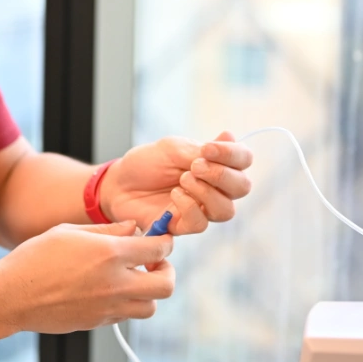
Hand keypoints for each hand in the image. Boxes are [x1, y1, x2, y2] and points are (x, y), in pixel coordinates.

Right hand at [0, 222, 174, 333]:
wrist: (13, 295)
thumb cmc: (37, 257)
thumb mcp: (71, 231)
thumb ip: (108, 230)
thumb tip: (134, 228)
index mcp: (110, 254)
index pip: (158, 250)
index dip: (164, 242)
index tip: (160, 240)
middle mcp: (115, 284)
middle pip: (166, 286)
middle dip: (166, 272)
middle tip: (153, 264)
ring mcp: (107, 307)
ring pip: (150, 307)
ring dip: (147, 292)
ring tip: (131, 279)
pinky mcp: (97, 322)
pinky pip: (125, 315)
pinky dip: (125, 303)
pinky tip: (108, 290)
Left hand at [100, 131, 253, 234]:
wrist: (119, 184)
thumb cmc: (147, 163)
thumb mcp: (172, 148)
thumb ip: (201, 150)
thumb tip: (231, 135)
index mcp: (216, 164)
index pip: (243, 159)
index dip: (233, 154)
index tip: (208, 148)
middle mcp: (215, 188)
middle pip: (242, 187)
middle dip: (222, 175)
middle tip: (195, 166)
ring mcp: (202, 209)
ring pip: (226, 210)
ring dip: (206, 192)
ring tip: (183, 180)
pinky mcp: (185, 226)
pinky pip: (200, 224)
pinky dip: (189, 206)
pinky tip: (174, 195)